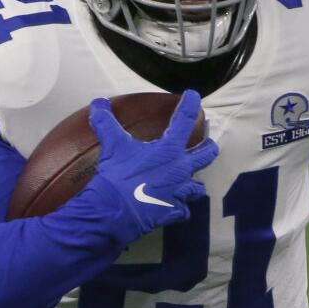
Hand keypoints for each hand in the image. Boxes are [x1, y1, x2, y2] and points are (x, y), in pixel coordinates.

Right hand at [88, 89, 218, 234]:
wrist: (115, 210)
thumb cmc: (117, 175)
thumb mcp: (112, 145)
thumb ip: (106, 123)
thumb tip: (98, 103)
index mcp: (169, 149)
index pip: (185, 120)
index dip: (191, 105)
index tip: (194, 96)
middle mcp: (180, 169)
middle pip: (206, 156)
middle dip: (209, 148)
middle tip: (209, 144)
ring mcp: (179, 192)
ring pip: (197, 188)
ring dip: (194, 184)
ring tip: (191, 182)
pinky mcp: (173, 211)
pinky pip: (183, 210)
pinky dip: (180, 208)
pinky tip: (175, 207)